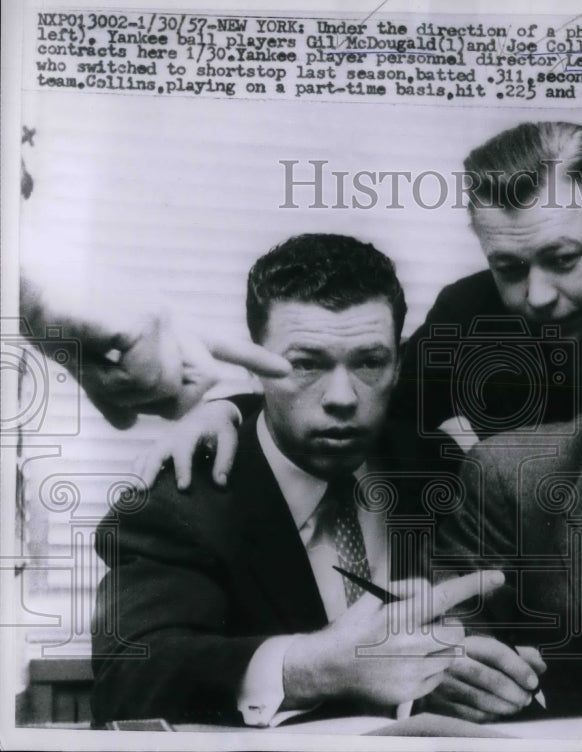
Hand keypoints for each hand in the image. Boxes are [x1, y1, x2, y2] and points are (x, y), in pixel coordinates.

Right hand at [42, 293, 288, 427]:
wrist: (34, 298)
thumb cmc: (64, 330)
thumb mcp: (97, 368)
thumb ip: (119, 396)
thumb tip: (132, 423)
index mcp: (171, 328)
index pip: (222, 346)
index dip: (255, 359)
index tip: (287, 370)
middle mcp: (176, 319)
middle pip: (196, 386)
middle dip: (153, 397)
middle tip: (113, 369)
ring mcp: (165, 316)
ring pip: (170, 388)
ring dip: (127, 388)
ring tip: (100, 358)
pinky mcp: (149, 320)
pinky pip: (151, 377)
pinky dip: (118, 378)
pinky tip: (100, 351)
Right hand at [133, 399, 241, 488]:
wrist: (210, 413)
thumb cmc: (220, 429)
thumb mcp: (229, 440)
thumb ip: (225, 461)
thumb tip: (221, 484)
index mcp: (190, 434)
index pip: (184, 452)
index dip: (183, 469)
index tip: (183, 488)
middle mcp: (172, 437)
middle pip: (156, 454)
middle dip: (149, 472)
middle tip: (142, 490)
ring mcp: (162, 442)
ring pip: (145, 457)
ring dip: (137, 474)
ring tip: (131, 493)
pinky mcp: (157, 447)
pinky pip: (142, 459)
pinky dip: (134, 471)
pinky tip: (130, 487)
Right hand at [282, 572, 504, 706]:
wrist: (328, 667)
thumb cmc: (355, 626)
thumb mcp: (376, 596)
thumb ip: (409, 587)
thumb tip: (435, 589)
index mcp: (399, 615)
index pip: (444, 596)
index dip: (473, 585)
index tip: (498, 577)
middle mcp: (408, 644)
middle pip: (457, 633)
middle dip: (451, 628)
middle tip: (431, 627)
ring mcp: (410, 672)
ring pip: (451, 656)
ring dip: (441, 649)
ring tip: (415, 647)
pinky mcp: (411, 692)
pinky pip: (438, 676)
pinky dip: (431, 669)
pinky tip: (407, 665)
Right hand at [424, 635, 545, 721]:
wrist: (416, 666)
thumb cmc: (461, 654)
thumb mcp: (484, 646)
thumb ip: (515, 653)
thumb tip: (540, 665)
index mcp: (465, 640)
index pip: (496, 652)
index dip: (518, 667)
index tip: (534, 681)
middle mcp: (451, 660)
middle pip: (488, 678)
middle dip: (513, 691)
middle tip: (527, 698)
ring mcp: (442, 682)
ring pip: (479, 699)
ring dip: (504, 706)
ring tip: (517, 706)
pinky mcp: (437, 702)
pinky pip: (467, 714)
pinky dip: (487, 716)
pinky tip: (498, 713)